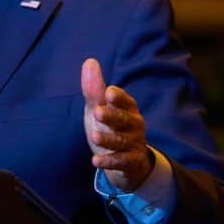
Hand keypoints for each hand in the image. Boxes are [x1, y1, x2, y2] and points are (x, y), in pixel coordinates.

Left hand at [81, 58, 153, 191]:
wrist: (125, 162)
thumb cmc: (109, 127)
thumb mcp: (99, 108)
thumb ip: (94, 89)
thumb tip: (89, 61)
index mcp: (127, 108)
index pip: (125, 100)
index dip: (118, 97)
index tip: (108, 93)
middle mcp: (134, 124)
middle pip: (123, 119)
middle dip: (111, 115)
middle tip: (97, 112)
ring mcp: (134, 143)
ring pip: (121, 141)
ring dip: (108, 139)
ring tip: (94, 137)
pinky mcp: (132, 162)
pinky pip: (121, 161)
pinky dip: (109, 161)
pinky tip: (95, 161)